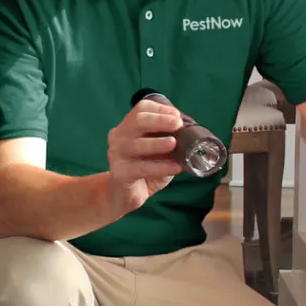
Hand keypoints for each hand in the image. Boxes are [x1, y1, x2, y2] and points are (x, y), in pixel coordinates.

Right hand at [106, 98, 184, 215]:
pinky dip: (161, 166)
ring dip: (158, 143)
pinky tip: (176, 167)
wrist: (126, 195)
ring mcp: (116, 154)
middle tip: (178, 125)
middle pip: (137, 120)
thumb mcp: (159, 151)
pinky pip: (142, 167)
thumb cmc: (145, 168)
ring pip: (137, 144)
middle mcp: (119, 136)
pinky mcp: (120, 172)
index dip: (160, 109)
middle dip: (160, 120)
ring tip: (174, 144)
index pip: (141, 109)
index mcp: (128, 127)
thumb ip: (169, 139)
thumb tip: (189, 132)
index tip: (177, 115)